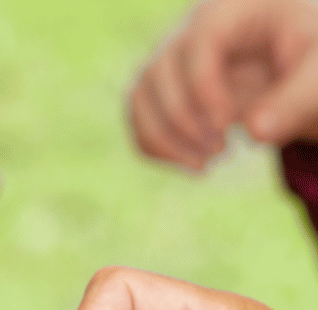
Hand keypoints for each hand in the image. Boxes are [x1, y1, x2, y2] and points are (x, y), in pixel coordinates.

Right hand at [129, 0, 317, 169]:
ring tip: (206, 163)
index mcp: (228, 12)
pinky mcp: (161, 89)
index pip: (198, 44)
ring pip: (139, 98)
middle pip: (158, 73)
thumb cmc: (309, 56)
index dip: (204, 88)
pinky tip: (194, 163)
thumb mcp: (317, 72)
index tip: (225, 126)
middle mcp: (188, 31)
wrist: (294, 64)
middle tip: (222, 149)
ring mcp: (168, 60)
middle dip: (184, 120)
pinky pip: (140, 118)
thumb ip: (295, 99)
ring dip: (164, 138)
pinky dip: (157, 147)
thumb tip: (256, 135)